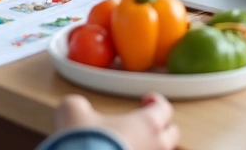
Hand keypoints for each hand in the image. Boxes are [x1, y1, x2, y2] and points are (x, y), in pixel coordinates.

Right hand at [55, 92, 178, 149]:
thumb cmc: (84, 141)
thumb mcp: (72, 111)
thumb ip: (78, 105)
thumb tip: (75, 106)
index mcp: (147, 124)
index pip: (164, 108)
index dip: (156, 102)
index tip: (146, 100)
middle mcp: (154, 145)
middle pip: (172, 134)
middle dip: (161, 127)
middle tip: (145, 124)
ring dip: (150, 146)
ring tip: (133, 142)